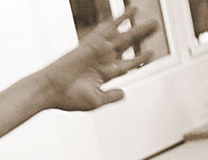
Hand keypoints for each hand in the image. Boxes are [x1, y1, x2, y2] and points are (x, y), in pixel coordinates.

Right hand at [38, 7, 157, 110]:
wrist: (52, 89)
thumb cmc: (70, 98)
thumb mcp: (95, 101)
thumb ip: (111, 96)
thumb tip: (124, 93)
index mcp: (104, 75)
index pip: (127, 64)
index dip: (140, 58)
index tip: (151, 53)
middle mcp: (102, 60)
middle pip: (127, 45)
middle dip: (141, 36)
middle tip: (156, 26)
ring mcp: (98, 51)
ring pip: (122, 36)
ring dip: (137, 27)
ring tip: (152, 20)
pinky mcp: (92, 43)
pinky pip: (108, 28)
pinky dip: (119, 19)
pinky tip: (131, 11)